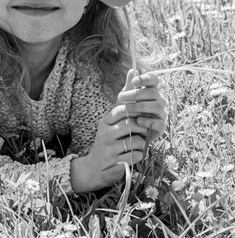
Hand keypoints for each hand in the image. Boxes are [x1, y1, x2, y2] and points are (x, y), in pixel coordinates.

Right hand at [70, 69, 166, 192]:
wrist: (94, 168)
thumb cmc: (109, 140)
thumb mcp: (114, 118)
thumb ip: (125, 96)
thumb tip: (133, 69)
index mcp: (105, 121)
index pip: (124, 110)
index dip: (136, 113)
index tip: (140, 118)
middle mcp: (105, 132)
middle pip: (132, 124)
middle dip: (141, 129)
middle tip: (140, 132)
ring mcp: (109, 148)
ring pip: (136, 140)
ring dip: (141, 143)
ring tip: (136, 144)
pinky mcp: (115, 162)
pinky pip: (136, 155)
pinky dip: (138, 155)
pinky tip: (132, 155)